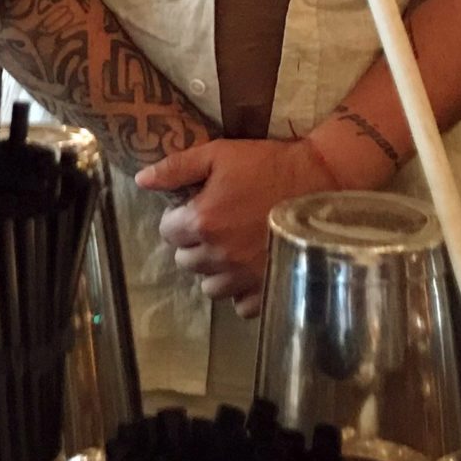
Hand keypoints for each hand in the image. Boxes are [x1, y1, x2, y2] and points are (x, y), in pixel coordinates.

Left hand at [137, 135, 335, 315]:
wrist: (320, 181)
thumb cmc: (267, 164)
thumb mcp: (217, 154)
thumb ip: (175, 168)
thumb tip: (141, 180)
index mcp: (202, 222)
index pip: (167, 232)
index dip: (179, 218)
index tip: (196, 207)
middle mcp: (219, 255)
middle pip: (185, 261)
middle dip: (194, 244)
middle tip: (216, 226)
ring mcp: (244, 277)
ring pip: (209, 287)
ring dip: (215, 270)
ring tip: (232, 249)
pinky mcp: (267, 289)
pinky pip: (239, 305)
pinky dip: (241, 290)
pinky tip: (250, 268)